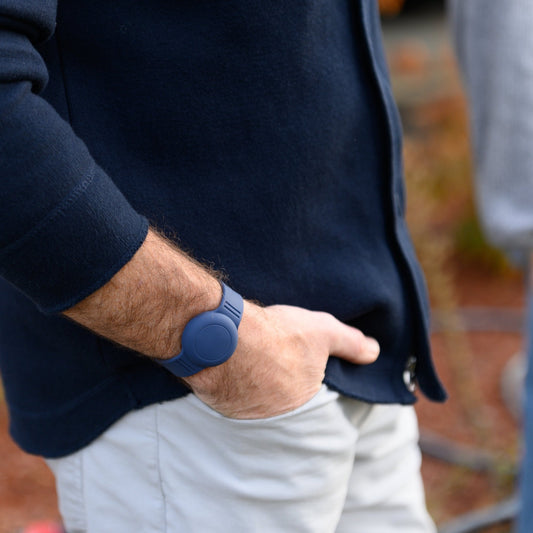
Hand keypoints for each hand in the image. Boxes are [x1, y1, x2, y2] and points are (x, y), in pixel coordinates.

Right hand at [184, 301, 379, 418]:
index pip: (309, 391)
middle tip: (274, 358)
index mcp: (303, 398)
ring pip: (255, 397)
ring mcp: (246, 409)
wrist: (224, 336)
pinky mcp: (221, 402)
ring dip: (255, 382)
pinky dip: (233, 382)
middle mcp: (275, 411)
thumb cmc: (277, 335)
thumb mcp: (323, 332)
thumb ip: (350, 343)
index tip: (296, 360)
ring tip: (253, 360)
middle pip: (281, 396)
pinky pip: (231, 394)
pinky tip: (232, 364)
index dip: (304, 373)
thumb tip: (374, 352)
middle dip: (279, 378)